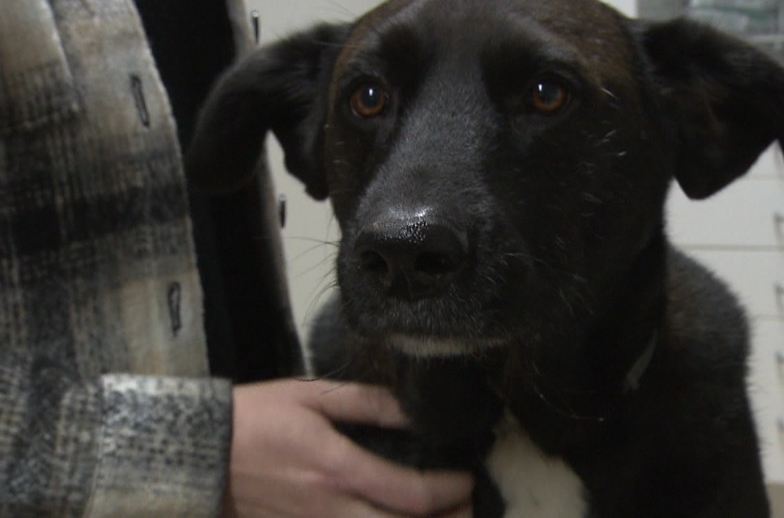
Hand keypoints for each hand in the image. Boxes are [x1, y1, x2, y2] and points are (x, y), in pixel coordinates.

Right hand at [223, 379, 472, 517]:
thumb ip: (366, 402)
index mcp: (339, 470)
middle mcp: (331, 509)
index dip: (450, 492)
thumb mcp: (311, 396)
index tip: (467, 479)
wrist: (196, 453)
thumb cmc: (255, 417)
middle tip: (468, 506)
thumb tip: (411, 408)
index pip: (412, 495)